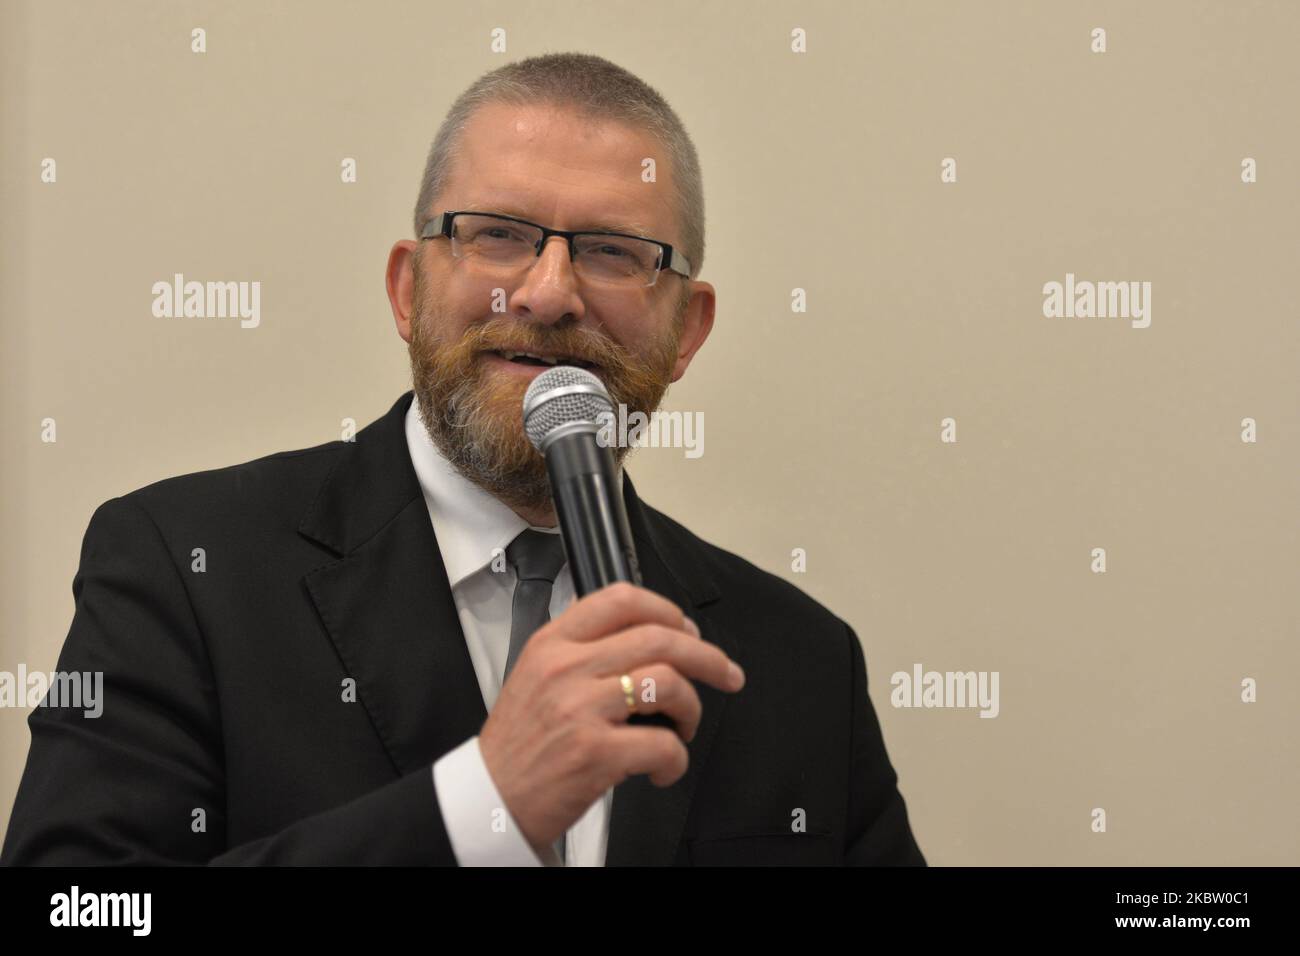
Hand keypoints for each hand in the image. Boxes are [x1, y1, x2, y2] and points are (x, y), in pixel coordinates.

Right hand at [478, 581, 744, 857]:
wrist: (491, 798)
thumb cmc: (520, 742)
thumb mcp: (536, 675)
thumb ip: (581, 650)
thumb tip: (651, 638)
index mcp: (553, 643)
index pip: (621, 599)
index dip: (668, 609)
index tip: (690, 628)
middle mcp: (566, 668)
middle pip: (659, 637)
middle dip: (707, 655)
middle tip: (726, 672)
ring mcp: (581, 708)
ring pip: (668, 682)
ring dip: (692, 706)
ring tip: (684, 725)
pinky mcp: (595, 752)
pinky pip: (663, 744)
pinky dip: (676, 759)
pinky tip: (664, 767)